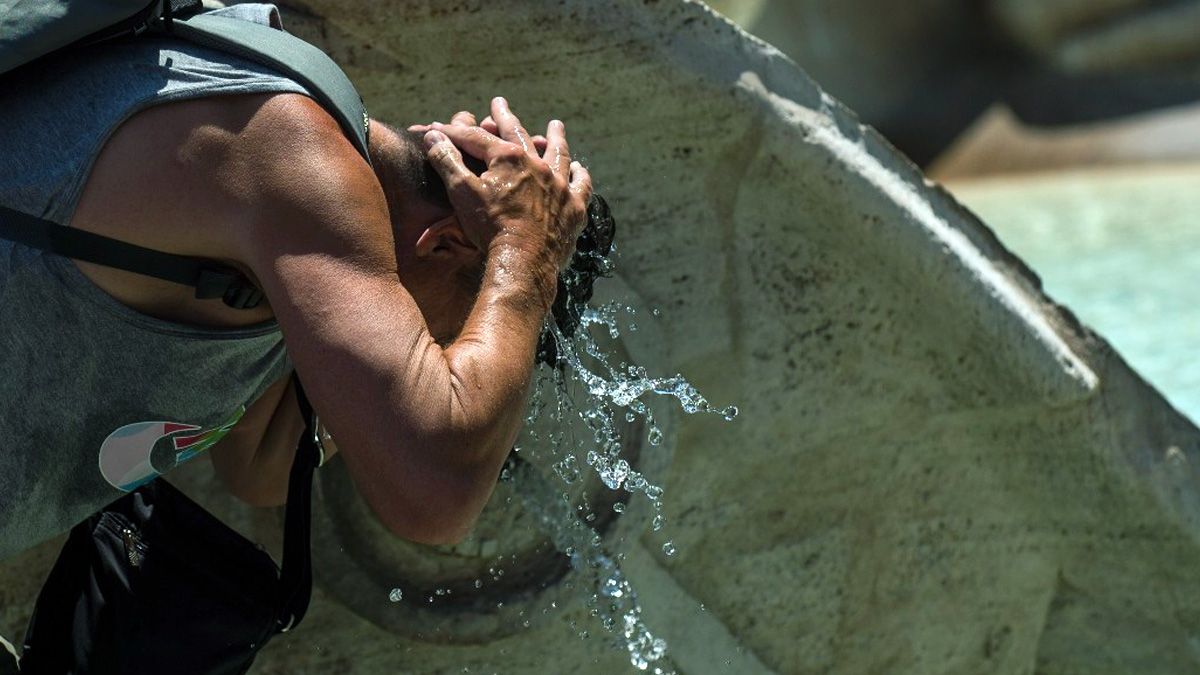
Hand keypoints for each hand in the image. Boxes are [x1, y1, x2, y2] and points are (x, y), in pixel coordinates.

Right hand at [408, 97, 591, 276]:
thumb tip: (433, 137)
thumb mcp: (462, 193)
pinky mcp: (574, 208)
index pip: (477, 138)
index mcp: (509, 158)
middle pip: (518, 134)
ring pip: (559, 153)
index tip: (438, 128)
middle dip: (504, 117)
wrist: (523, 262)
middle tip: (499, 102)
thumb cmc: (490, 228)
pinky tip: (579, 169)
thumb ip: (447, 162)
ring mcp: (560, 185)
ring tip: (555, 125)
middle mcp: (538, 165)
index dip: (455, 132)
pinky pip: (582, 186)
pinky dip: (580, 176)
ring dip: (555, 137)